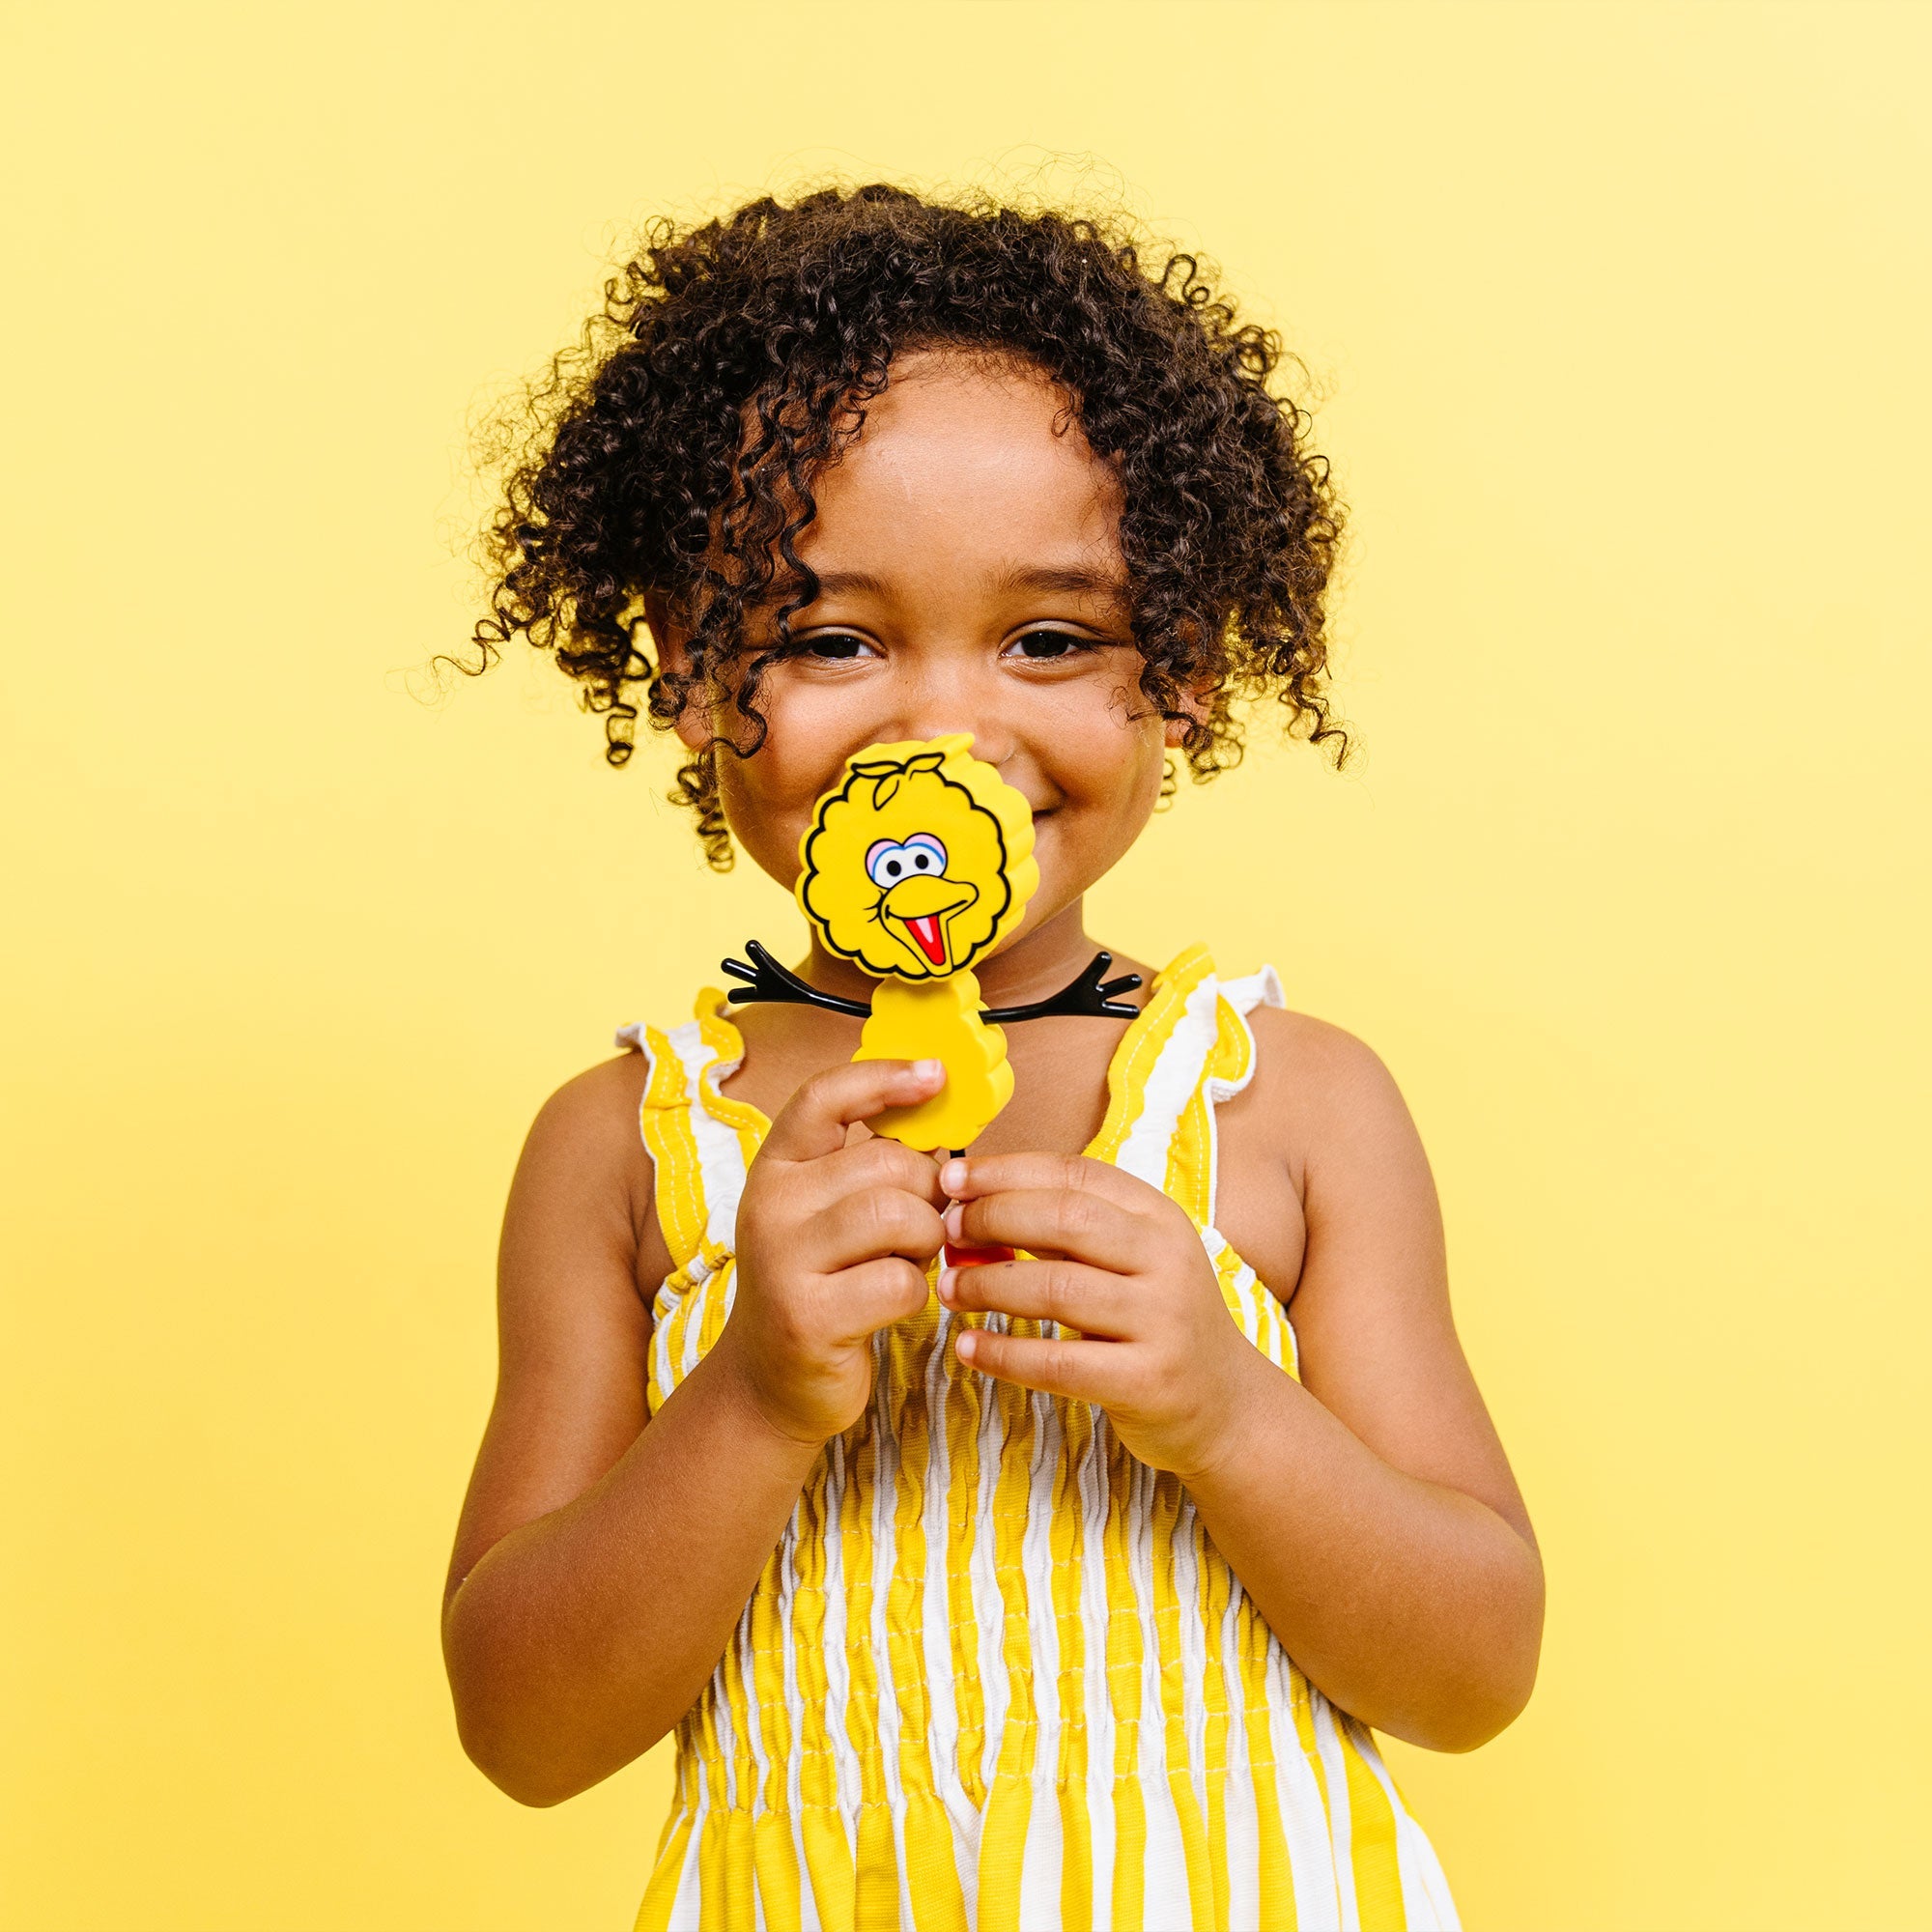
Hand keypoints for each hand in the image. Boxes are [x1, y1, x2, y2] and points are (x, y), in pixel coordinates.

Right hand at [720, 1058, 948, 1448]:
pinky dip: (916, 1293)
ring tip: (909, 1259)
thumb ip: (870, 1167)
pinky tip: (891, 1301)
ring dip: (926, 1239)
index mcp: (775, 1167)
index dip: (885, 1077)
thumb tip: (943, 1123)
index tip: (936, 1074)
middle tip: (923, 1222)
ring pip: (898, 1215)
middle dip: (928, 1190)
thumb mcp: (829, 1212)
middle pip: (885, 1160)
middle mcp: (769, 1206)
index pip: (825, 1097)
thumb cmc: (821, 1285)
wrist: (769, 1384)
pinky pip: (901, 1282)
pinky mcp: (808, 1317)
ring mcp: (783, 1262)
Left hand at [935, 1153, 1268, 1479]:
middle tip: (946, 1233)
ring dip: (988, 1286)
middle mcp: (1168, 1259)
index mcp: (1159, 1216)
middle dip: (993, 1218)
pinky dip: (1004, 1354)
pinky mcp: (1148, 1381)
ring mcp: (1163, 1321)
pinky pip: (1059, 1364)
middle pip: (1066, 1218)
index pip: (1075, 1173)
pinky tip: (968, 1349)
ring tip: (948, 1290)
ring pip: (1057, 1289)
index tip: (953, 1177)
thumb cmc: (1157, 1322)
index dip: (1006, 1170)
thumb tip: (971, 1203)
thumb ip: (1064, 1230)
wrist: (1227, 1408)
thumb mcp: (1130, 1259)